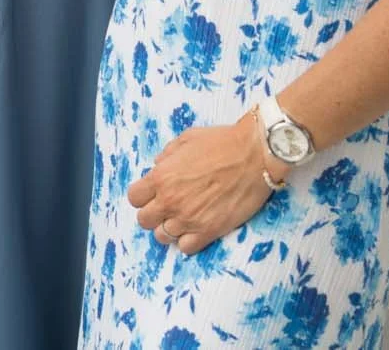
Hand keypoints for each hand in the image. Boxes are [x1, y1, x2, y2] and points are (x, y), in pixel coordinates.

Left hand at [127, 116, 277, 255]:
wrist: (254, 156)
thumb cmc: (222, 142)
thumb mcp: (186, 139)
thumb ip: (167, 154)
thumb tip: (158, 165)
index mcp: (161, 177)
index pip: (134, 198)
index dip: (142, 196)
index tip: (153, 194)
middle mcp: (170, 201)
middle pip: (144, 221)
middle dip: (153, 214)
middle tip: (167, 207)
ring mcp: (189, 219)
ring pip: (162, 237)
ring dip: (169, 229)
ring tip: (183, 219)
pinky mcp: (209, 231)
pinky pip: (186, 248)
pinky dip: (188, 241)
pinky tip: (196, 229)